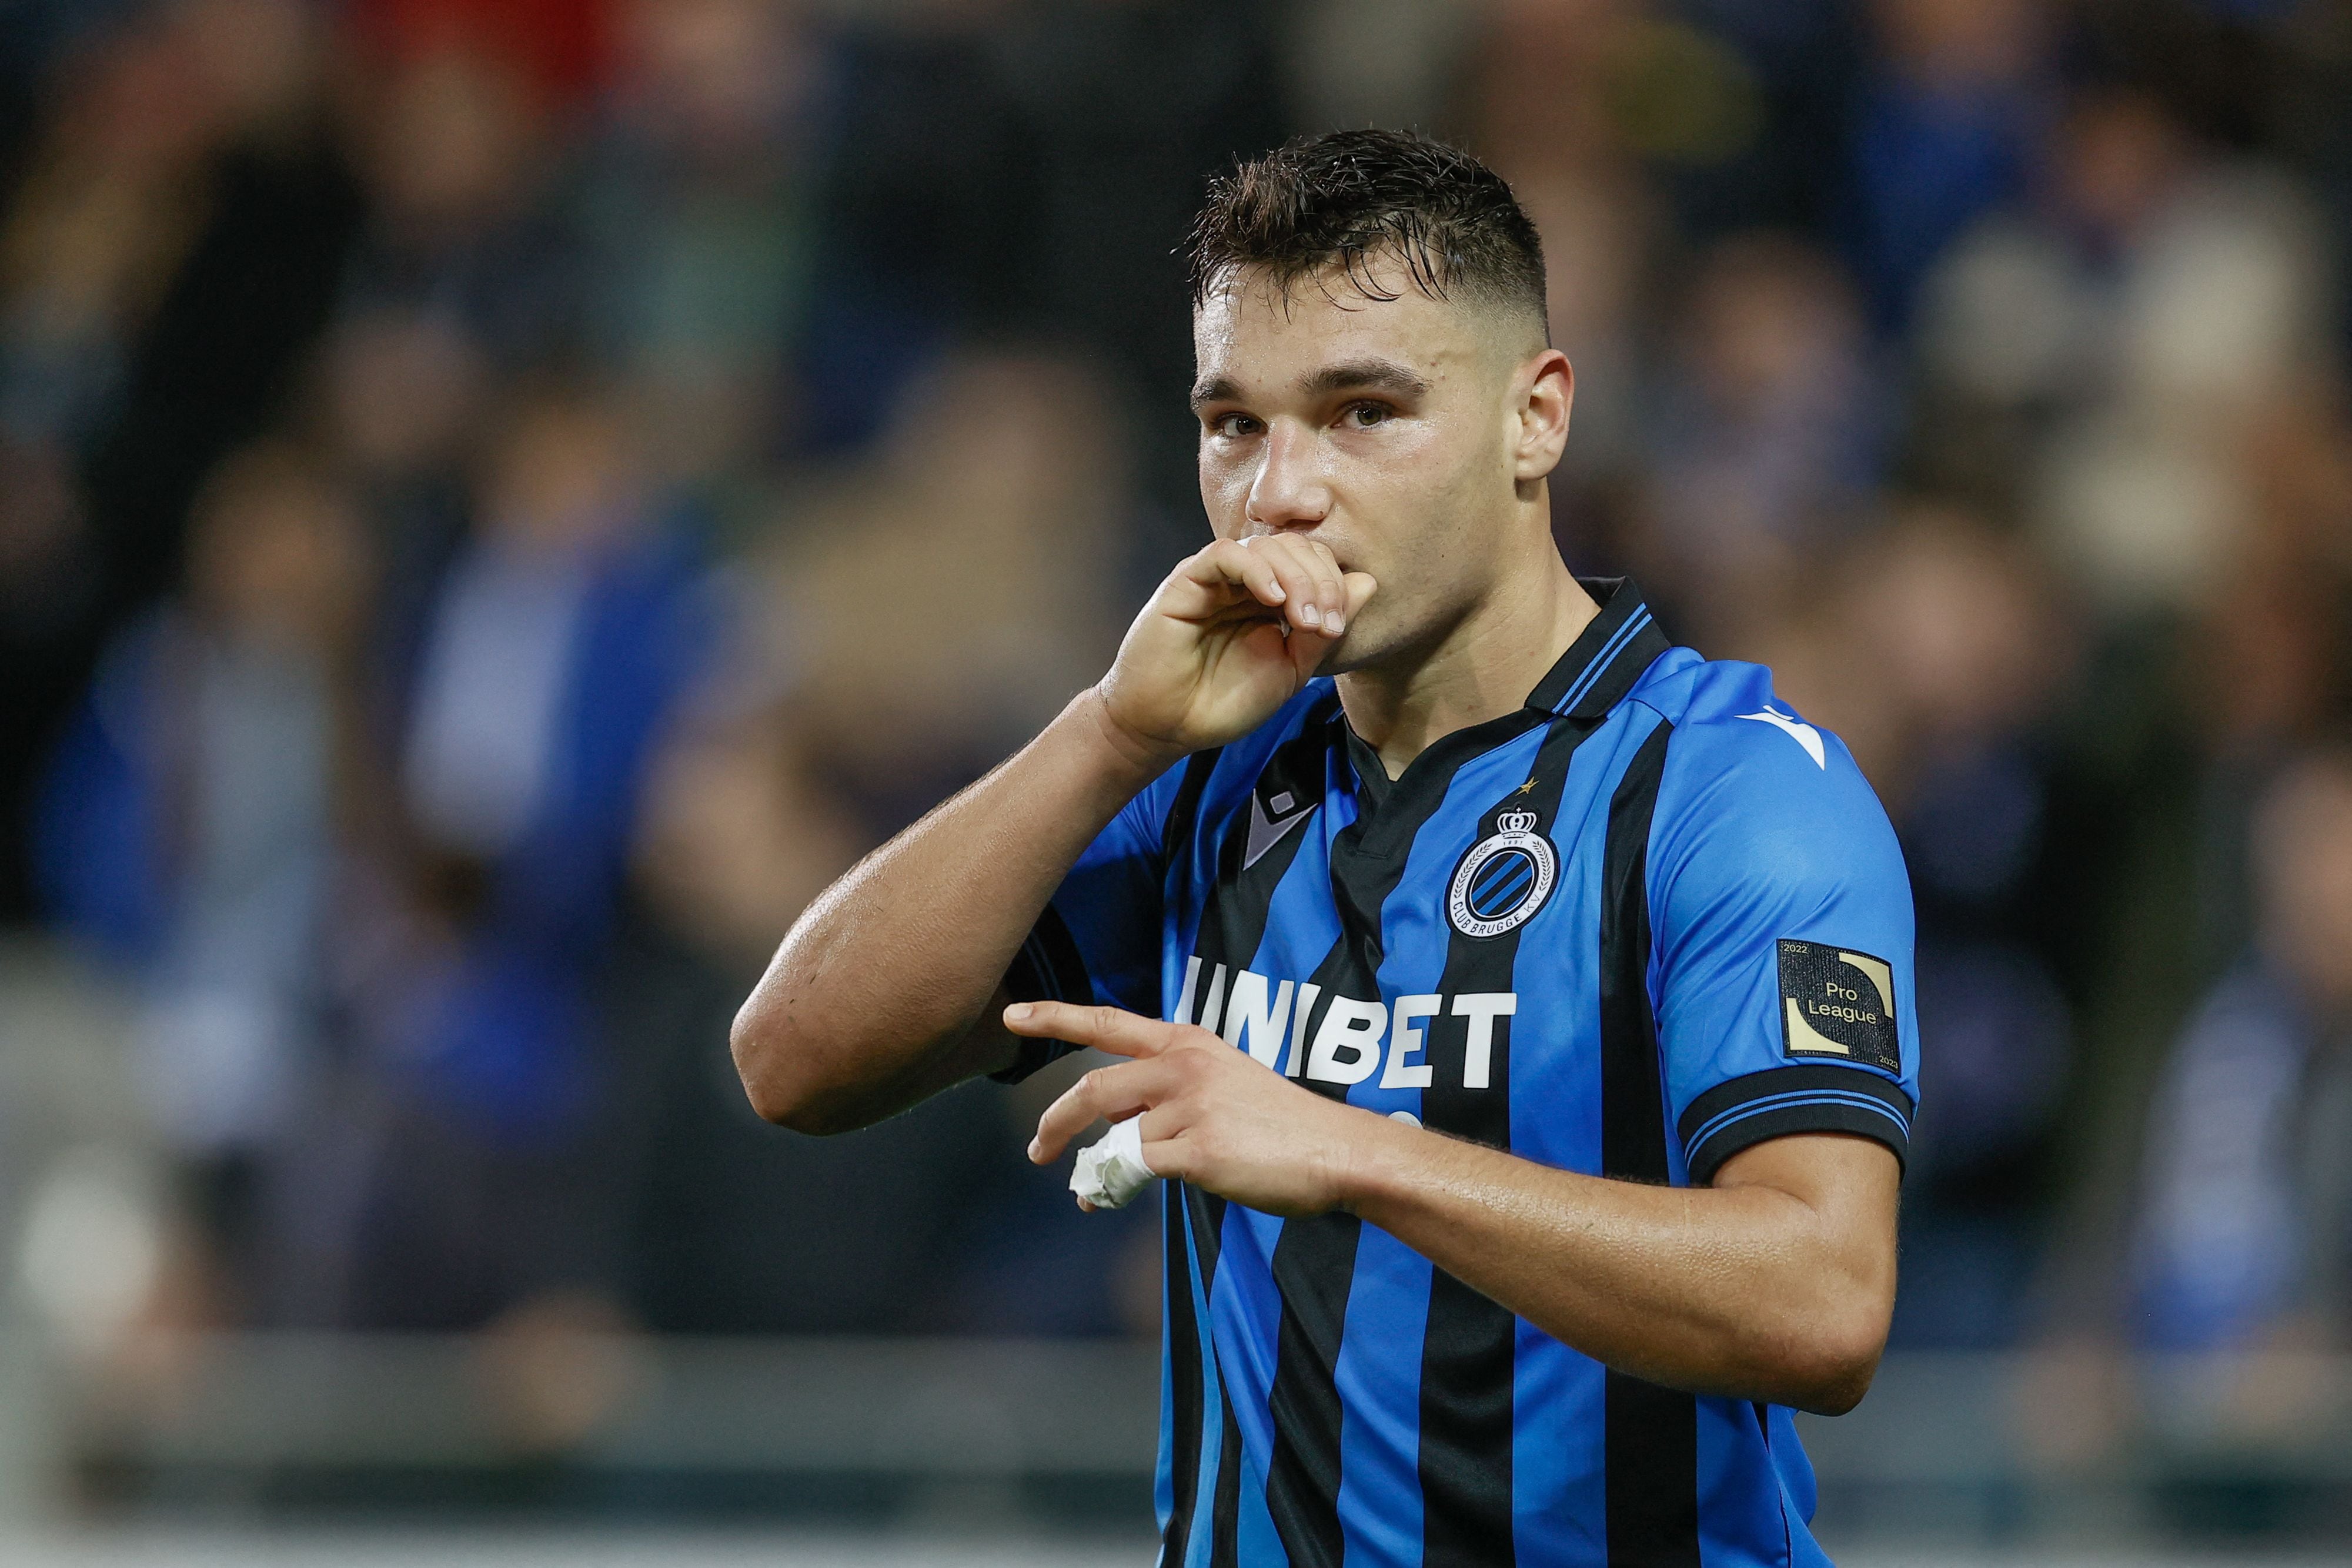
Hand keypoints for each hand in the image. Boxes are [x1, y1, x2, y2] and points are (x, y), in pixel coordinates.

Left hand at [1010, 1000, 1381, 1216]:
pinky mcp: (1197, 1150)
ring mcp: (1191, 1107)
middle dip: (1054, 1122)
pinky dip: (1120, 1187)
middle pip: (1093, 1089)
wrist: (1336, 1151)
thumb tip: (1113, 1131)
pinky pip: (1138, 1172)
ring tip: (1093, 1190)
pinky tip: (1118, 1197)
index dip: (1055, 1016)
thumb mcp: (1223, 1085)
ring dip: (1097, 1170)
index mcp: (1190, 1043)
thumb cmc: (1281, 1126)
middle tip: (1037, 1149)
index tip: (1013, 1014)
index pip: (1108, 1023)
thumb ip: (1166, 1096)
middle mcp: (1185, 1066)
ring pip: (1117, 1142)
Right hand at [1093, 534, 1376, 764]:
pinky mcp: (1187, 581)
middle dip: (1321, 581)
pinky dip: (1256, 569)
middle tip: (1323, 625)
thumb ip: (1324, 631)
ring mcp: (1218, 579)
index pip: (1314, 563)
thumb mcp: (1290, 670)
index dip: (1334, 586)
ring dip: (1296, 577)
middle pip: (1296, 548)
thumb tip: (1368, 583)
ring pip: (1266, 546)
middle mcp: (1247, 581)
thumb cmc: (1224, 702)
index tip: (1335, 630)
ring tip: (1300, 620)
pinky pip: (1226, 554)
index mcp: (1273, 598)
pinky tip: (1272, 599)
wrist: (1169, 726)